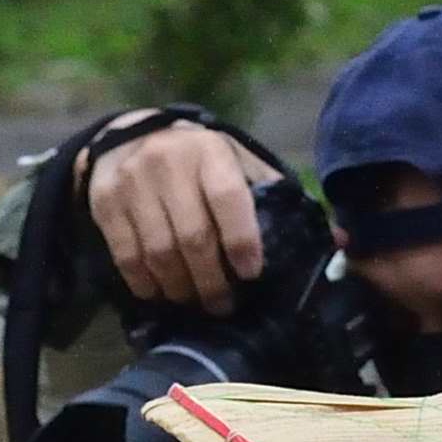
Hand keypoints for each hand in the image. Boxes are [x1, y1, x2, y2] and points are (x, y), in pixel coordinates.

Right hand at [89, 122, 284, 311]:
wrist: (129, 136)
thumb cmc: (198, 160)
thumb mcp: (237, 162)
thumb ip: (275, 196)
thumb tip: (336, 241)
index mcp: (208, 151)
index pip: (228, 199)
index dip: (242, 242)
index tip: (250, 274)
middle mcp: (168, 162)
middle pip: (193, 237)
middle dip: (212, 281)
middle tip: (223, 305)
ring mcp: (132, 183)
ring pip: (159, 253)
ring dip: (180, 289)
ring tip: (194, 301)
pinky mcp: (104, 203)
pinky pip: (127, 256)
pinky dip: (146, 284)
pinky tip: (161, 293)